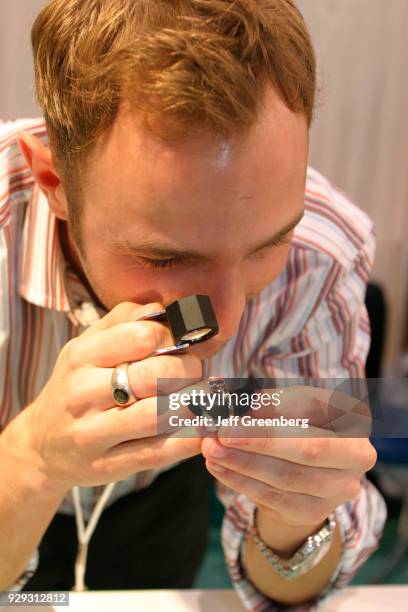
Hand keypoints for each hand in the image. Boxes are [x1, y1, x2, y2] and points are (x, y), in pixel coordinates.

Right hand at [0, 302, 202, 493]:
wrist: (41, 445)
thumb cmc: (76, 385)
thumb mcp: (88, 345)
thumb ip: (125, 320)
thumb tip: (167, 308)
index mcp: (81, 356)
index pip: (141, 336)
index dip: (173, 336)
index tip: (183, 342)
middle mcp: (82, 394)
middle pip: (154, 376)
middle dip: (188, 369)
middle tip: (195, 370)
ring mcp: (93, 433)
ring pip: (157, 415)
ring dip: (191, 405)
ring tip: (202, 398)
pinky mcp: (107, 465)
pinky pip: (155, 453)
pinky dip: (186, 442)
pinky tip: (201, 432)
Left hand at [201, 385, 376, 544]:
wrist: (307, 472)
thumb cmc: (296, 424)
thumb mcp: (287, 404)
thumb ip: (268, 401)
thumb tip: (239, 402)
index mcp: (353, 416)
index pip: (317, 407)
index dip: (280, 407)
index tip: (243, 406)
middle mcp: (357, 454)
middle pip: (309, 448)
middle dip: (261, 440)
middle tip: (223, 432)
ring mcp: (339, 488)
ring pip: (287, 476)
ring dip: (243, 462)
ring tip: (212, 448)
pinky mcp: (315, 511)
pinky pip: (273, 497)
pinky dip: (241, 481)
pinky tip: (218, 466)